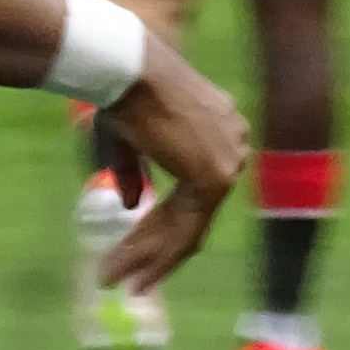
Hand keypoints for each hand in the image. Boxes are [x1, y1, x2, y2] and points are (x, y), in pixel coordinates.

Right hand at [90, 35, 245, 294]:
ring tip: (116, 280)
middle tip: (124, 276)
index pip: (192, 191)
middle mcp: (232, 147)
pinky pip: (185, 230)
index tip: (136, 248)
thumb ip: (132, 172)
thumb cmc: (121, 92)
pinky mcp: (214, 178)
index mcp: (218, 129)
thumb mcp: (125, 139)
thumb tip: (129, 205)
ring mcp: (228, 164)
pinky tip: (132, 274)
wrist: (129, 69)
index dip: (161, 224)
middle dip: (152, 248)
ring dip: (149, 259)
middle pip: (192, 214)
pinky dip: (156, 255)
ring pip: (187, 228)